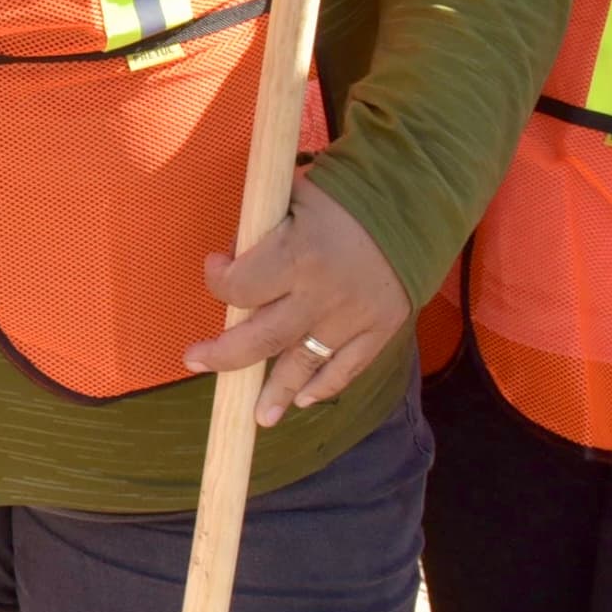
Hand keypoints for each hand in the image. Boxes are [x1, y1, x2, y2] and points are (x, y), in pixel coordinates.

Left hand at [187, 183, 405, 425]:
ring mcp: (354, 317)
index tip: (217, 266)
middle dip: (224, 355)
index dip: (219, 280)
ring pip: (305, 363)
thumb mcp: (293, 195)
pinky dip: (326, 386)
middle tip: (195, 362)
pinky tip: (305, 400)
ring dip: (277, 392)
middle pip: (263, 338)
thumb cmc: (346, 193)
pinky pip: (349, 367)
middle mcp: (322, 295)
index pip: (240, 288)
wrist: (416, 201)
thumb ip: (262, 228)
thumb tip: (233, 257)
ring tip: (258, 418)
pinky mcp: (382, 328)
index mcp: (297, 256)